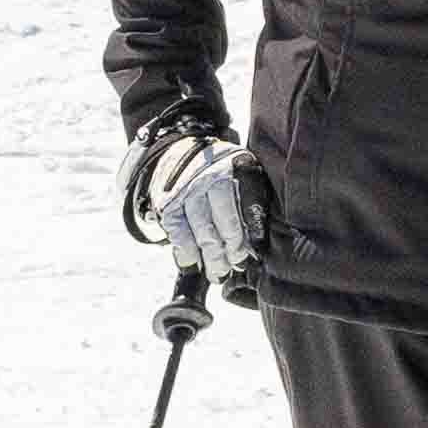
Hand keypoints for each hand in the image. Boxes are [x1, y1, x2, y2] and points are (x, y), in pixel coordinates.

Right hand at [126, 125, 271, 286]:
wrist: (180, 154)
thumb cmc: (220, 174)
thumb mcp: (242, 173)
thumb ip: (252, 201)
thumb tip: (258, 243)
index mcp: (238, 166)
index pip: (249, 202)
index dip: (253, 231)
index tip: (254, 252)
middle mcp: (212, 176)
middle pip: (226, 220)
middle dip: (233, 249)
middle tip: (237, 266)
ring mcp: (188, 189)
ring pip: (202, 230)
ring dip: (211, 256)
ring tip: (218, 273)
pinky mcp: (168, 202)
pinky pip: (178, 232)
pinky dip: (186, 251)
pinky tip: (193, 263)